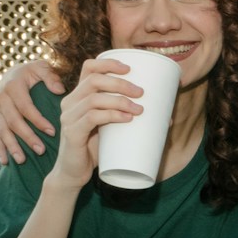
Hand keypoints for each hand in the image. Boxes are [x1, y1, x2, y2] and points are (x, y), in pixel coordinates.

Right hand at [0, 61, 65, 164]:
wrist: (13, 73)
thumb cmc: (32, 72)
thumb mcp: (41, 67)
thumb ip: (50, 76)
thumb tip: (59, 90)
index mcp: (12, 86)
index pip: (25, 107)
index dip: (38, 120)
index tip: (52, 132)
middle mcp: (1, 99)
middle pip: (13, 121)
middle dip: (27, 137)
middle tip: (41, 150)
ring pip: (3, 131)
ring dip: (12, 146)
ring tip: (22, 160)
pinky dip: (0, 149)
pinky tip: (5, 161)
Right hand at [49, 58, 143, 189]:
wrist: (74, 173)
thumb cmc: (95, 149)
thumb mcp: (112, 129)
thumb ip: (131, 118)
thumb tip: (168, 118)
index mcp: (78, 96)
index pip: (88, 68)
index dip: (108, 63)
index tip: (129, 68)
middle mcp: (70, 102)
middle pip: (94, 80)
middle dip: (120, 83)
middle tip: (141, 92)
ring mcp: (69, 117)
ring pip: (94, 99)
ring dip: (120, 100)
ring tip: (139, 109)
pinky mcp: (72, 133)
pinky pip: (92, 118)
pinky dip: (112, 115)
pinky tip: (126, 118)